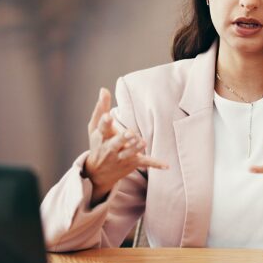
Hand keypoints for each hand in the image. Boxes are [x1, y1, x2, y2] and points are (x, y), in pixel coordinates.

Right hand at [83, 88, 166, 202]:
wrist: (97, 173)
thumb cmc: (98, 143)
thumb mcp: (95, 127)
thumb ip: (101, 108)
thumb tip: (103, 89)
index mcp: (100, 136)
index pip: (102, 127)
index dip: (105, 122)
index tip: (108, 116)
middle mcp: (109, 148)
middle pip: (115, 143)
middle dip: (123, 138)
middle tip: (130, 133)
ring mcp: (120, 157)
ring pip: (129, 153)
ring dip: (136, 149)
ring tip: (142, 142)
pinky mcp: (132, 163)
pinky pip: (145, 163)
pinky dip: (155, 164)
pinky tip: (166, 165)